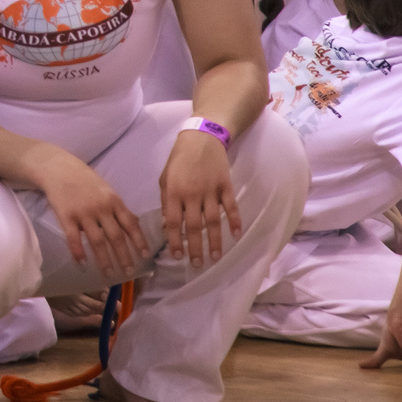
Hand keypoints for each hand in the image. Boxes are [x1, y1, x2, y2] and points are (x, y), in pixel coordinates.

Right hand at [31, 150, 149, 281]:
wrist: (57, 168)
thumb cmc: (84, 179)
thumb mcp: (106, 189)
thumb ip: (118, 207)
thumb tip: (135, 224)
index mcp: (114, 200)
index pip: (130, 224)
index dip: (139, 241)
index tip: (145, 256)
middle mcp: (101, 208)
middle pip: (115, 237)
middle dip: (124, 256)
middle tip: (129, 272)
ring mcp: (83, 213)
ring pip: (97, 242)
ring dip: (104, 260)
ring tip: (108, 274)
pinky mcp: (66, 216)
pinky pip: (74, 238)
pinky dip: (78, 253)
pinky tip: (82, 264)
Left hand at [157, 129, 242, 267]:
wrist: (201, 137)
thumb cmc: (179, 159)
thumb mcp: (165, 177)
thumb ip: (165, 200)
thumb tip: (166, 224)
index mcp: (173, 192)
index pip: (172, 222)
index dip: (174, 240)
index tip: (177, 256)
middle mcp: (191, 193)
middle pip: (194, 226)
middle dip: (195, 247)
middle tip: (197, 264)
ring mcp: (210, 190)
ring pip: (213, 221)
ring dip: (215, 241)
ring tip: (215, 258)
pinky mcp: (226, 186)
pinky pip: (231, 207)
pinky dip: (235, 221)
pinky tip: (236, 235)